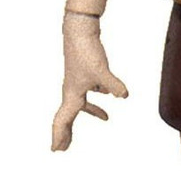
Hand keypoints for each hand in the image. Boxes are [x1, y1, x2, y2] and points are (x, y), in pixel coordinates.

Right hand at [51, 12, 127, 151]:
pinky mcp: (85, 72)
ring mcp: (78, 81)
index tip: (56, 151)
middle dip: (67, 132)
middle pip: (68, 116)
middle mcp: (72, 90)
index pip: (63, 121)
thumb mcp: (101, 71)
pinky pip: (91, 90)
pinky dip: (100, 94)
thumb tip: (124, 96)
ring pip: (83, 102)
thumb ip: (113, 85)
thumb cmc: (85, 51)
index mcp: (72, 94)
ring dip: (92, 112)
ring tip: (106, 118)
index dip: (59, 137)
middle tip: (63, 148)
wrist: (80, 30)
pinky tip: (110, 94)